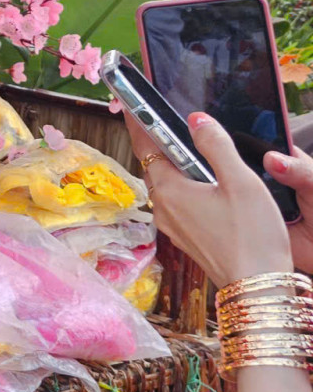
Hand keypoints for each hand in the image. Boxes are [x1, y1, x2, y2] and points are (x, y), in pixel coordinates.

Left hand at [128, 110, 295, 285]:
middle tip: (165, 120)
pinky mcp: (186, 237)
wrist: (257, 288)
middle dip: (159, 142)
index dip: (140, 121)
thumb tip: (195, 120)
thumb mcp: (240, 182)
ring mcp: (173, 225)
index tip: (133, 103)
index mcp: (169, 189)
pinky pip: (178, 202)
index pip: (145, 145)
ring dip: (174, 166)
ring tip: (191, 149)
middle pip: (154, 164)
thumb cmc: (253, 236)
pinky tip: (207, 185)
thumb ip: (216, 146)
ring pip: (167, 184)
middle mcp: (163, 208)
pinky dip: (185, 186)